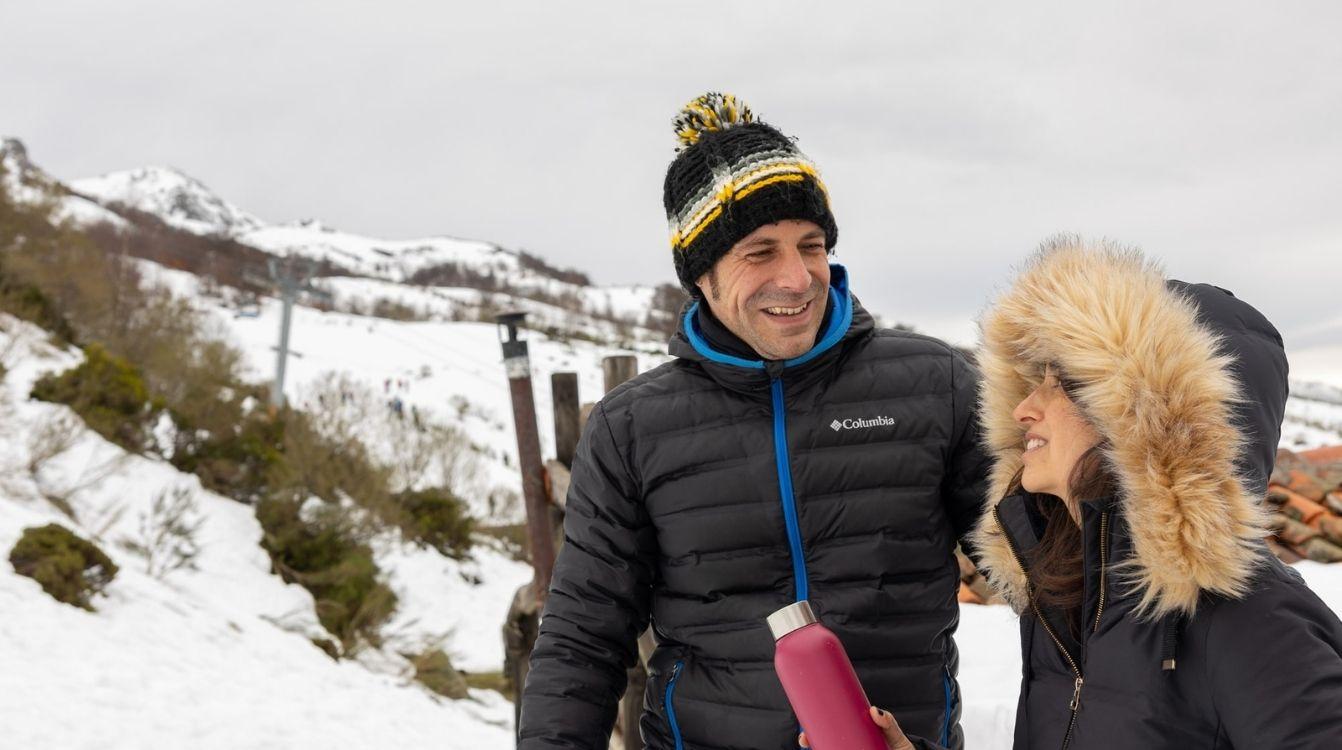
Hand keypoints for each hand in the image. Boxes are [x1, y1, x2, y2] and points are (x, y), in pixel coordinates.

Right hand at [797, 706, 914, 749]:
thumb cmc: (902, 748)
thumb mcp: (894, 734)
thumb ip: (888, 722)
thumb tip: (874, 710)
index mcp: (855, 733)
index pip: (830, 728)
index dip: (814, 727)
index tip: (804, 725)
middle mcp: (850, 745)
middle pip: (824, 742)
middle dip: (810, 739)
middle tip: (805, 739)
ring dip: (817, 747)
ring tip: (811, 746)